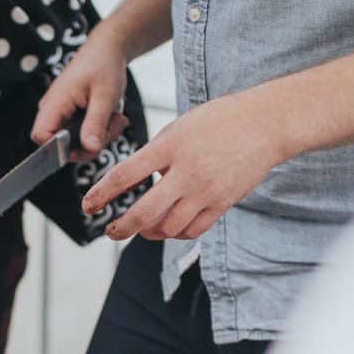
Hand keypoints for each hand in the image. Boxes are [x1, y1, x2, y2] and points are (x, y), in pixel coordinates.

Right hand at [31, 23, 129, 159]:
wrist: (108, 49)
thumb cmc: (104, 65)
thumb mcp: (105, 96)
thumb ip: (96, 123)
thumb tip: (91, 149)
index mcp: (55, 102)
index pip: (41, 136)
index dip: (60, 148)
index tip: (87, 144)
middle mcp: (53, 110)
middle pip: (60, 145)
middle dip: (89, 145)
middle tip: (113, 127)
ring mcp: (61, 114)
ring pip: (74, 143)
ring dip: (99, 138)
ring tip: (115, 118)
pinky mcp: (71, 117)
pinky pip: (81, 136)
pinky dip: (99, 133)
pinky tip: (112, 119)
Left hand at [83, 90, 287, 242]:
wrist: (265, 124)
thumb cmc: (219, 121)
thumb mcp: (179, 127)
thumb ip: (154, 154)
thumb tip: (132, 181)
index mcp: (171, 146)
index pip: (126, 175)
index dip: (102, 194)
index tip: (89, 205)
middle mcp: (187, 171)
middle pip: (144, 213)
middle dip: (121, 227)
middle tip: (111, 230)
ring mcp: (206, 191)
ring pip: (167, 228)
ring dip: (148, 232)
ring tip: (140, 227)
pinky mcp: (222, 204)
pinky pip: (191, 231)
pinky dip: (174, 233)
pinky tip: (168, 226)